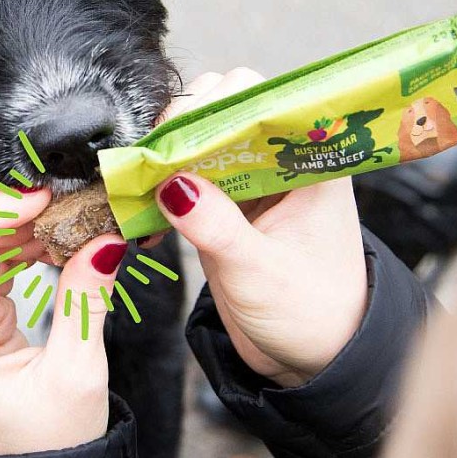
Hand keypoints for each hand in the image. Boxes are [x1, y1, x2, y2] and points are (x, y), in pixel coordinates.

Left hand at [0, 188, 128, 454]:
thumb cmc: (47, 449)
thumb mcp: (76, 375)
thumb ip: (86, 300)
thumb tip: (105, 241)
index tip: (39, 195)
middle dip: (14, 219)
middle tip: (64, 202)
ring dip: (18, 234)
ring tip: (65, 222)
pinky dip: (16, 255)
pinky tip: (50, 245)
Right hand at [156, 68, 368, 387]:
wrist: (312, 357)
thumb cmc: (311, 315)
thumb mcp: (261, 274)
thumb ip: (219, 228)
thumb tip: (173, 184)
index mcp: (311, 161)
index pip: (264, 100)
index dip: (220, 103)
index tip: (182, 129)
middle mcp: (280, 157)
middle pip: (226, 104)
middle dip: (186, 121)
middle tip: (157, 154)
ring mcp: (249, 175)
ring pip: (199, 133)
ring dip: (167, 148)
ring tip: (145, 179)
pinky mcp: (223, 197)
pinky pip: (184, 168)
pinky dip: (161, 179)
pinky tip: (145, 206)